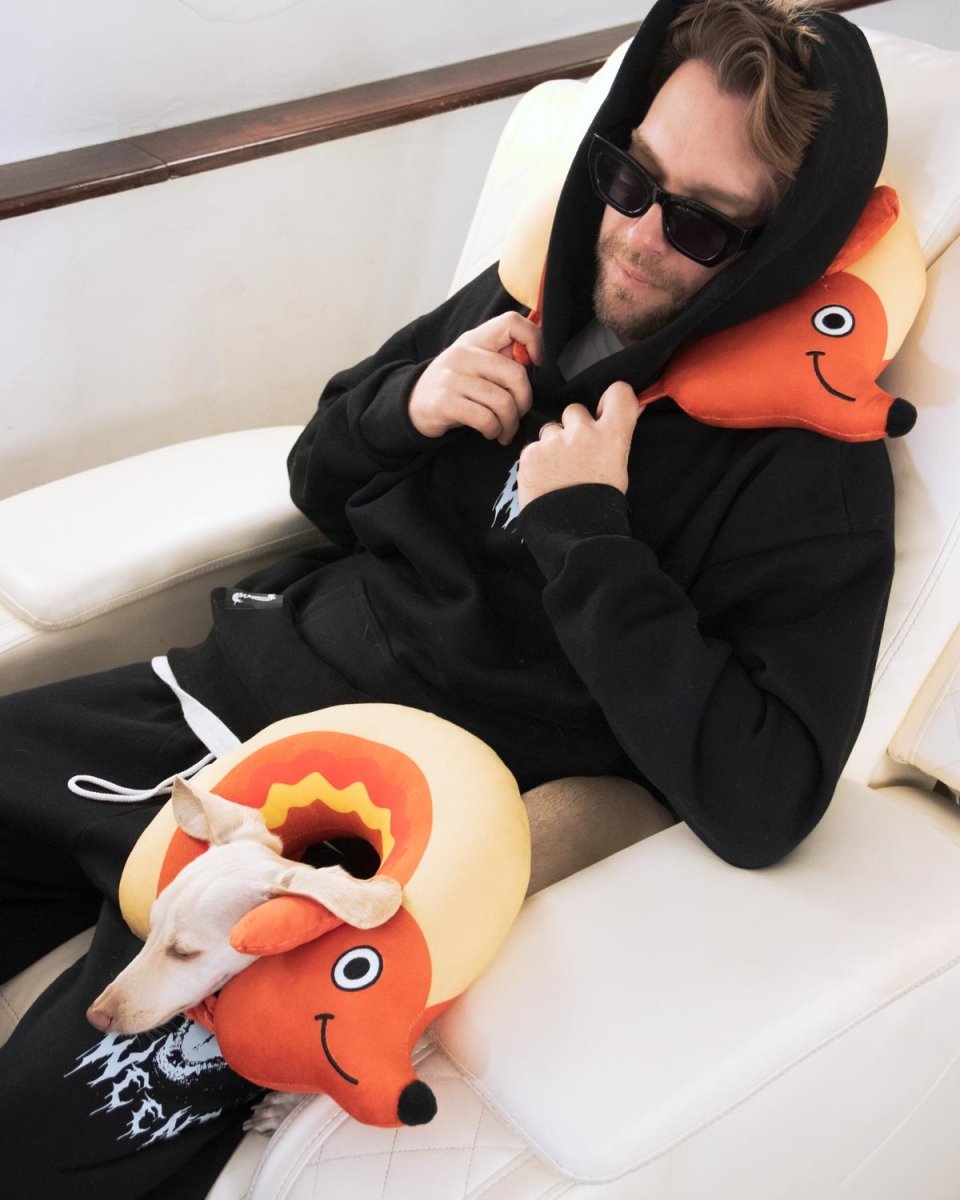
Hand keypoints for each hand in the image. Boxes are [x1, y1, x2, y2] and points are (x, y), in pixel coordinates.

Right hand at [408, 313, 542, 444]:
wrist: (411, 404)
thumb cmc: (453, 385)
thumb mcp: (472, 362)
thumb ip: (500, 357)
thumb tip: (534, 358)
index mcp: (475, 339)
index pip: (512, 323)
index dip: (534, 340)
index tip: (536, 364)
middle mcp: (463, 354)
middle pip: (515, 373)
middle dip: (524, 401)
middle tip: (519, 414)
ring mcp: (452, 377)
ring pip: (502, 402)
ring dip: (510, 423)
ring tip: (505, 430)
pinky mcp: (445, 402)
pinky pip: (485, 419)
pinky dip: (494, 430)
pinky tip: (491, 432)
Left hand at [517, 381, 639, 507]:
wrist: (574, 533)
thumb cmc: (599, 504)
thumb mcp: (618, 468)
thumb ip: (616, 437)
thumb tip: (626, 412)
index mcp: (612, 436)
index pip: (619, 393)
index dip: (612, 397)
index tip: (605, 409)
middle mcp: (583, 432)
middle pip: (575, 411)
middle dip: (574, 428)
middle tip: (575, 455)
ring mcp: (554, 441)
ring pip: (550, 430)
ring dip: (553, 445)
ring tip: (558, 473)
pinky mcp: (531, 453)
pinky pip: (533, 448)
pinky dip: (537, 461)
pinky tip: (545, 480)